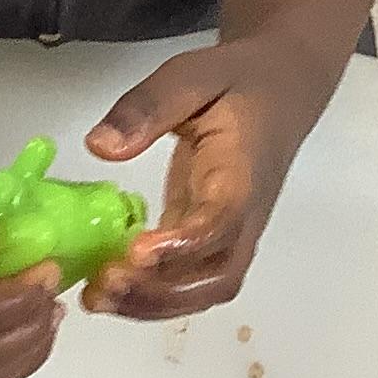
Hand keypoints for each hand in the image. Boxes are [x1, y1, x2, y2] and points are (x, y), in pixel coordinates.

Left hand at [82, 39, 340, 318]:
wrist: (280, 88)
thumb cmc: (235, 80)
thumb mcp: (190, 75)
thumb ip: (147, 107)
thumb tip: (100, 147)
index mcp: (242, 173)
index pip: (222, 221)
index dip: (183, 244)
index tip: (137, 251)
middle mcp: (243, 215)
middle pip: (216, 276)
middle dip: (162, 292)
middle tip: (104, 283)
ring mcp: (230, 232)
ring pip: (203, 288)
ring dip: (152, 302)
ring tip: (97, 297)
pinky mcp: (209, 236)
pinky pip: (189, 278)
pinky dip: (151, 292)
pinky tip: (106, 287)